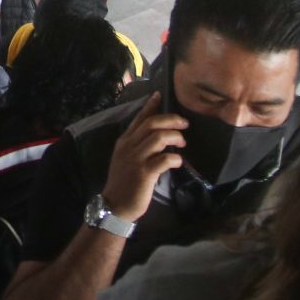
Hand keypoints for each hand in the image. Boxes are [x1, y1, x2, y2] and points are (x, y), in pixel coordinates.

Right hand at [100, 94, 187, 221]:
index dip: (150, 105)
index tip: (160, 95)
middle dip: (171, 120)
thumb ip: (137, 145)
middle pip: (152, 124)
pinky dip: (175, 158)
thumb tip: (158, 136)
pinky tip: (178, 161)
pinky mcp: (144, 173)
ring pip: (159, 138)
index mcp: (124, 141)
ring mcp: (136, 159)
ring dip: (175, 137)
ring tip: (182, 144)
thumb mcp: (125, 158)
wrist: (115, 205)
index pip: (139, 118)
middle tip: (185, 124)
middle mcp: (129, 146)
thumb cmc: (124, 182)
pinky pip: (164, 159)